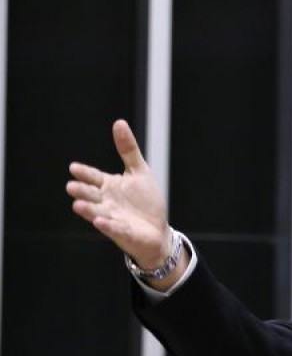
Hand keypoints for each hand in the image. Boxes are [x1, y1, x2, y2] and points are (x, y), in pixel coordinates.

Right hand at [66, 119, 173, 269]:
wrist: (157, 230)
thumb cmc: (145, 201)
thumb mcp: (139, 172)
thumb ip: (128, 150)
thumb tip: (119, 122)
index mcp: (109, 186)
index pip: (93, 177)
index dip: (85, 173)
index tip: (74, 168)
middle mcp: (106, 202)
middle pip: (91, 194)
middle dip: (82, 191)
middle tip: (71, 186)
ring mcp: (112, 218)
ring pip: (96, 212)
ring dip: (88, 209)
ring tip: (77, 205)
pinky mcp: (122, 233)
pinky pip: (113, 229)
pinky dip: (107, 225)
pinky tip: (100, 222)